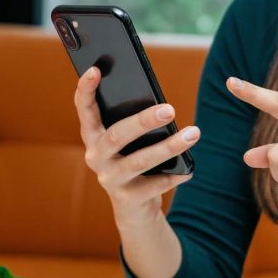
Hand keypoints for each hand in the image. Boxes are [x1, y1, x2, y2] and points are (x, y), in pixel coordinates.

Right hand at [73, 65, 197, 228]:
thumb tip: (162, 105)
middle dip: (143, 121)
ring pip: (139, 161)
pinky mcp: (127, 199)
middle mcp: (95, 157)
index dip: (86, 90)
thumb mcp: (129, 142)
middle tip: (170, 109)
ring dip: (168, 147)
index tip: (95, 70)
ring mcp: (109, 179)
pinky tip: (189, 169)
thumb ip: (133, 123)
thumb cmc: (133, 160)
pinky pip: (154, 185)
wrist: (133, 208)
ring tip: (193, 134)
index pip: (84, 109)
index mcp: (93, 136)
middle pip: (117, 136)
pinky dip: (174, 175)